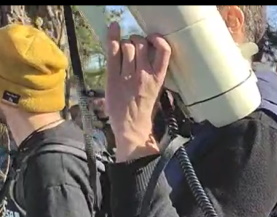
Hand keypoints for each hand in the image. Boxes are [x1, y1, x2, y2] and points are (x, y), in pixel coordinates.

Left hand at [104, 22, 170, 161]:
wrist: (132, 126)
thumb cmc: (144, 109)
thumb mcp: (156, 90)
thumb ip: (152, 72)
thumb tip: (146, 53)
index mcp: (159, 78)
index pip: (164, 51)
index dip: (157, 39)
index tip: (152, 38)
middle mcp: (145, 74)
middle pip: (141, 44)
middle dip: (135, 40)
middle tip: (132, 46)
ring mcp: (128, 76)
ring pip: (126, 46)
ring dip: (123, 43)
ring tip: (122, 49)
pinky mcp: (113, 78)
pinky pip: (112, 52)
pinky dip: (111, 38)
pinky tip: (113, 29)